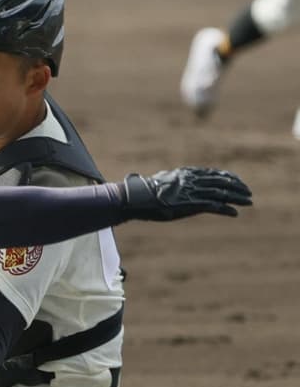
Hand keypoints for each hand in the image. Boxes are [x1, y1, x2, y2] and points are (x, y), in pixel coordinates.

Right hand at [122, 167, 252, 219]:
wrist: (138, 198)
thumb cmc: (143, 191)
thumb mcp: (156, 181)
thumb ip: (164, 178)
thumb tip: (152, 176)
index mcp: (186, 173)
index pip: (212, 173)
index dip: (227, 177)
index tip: (237, 181)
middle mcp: (192, 180)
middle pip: (221, 181)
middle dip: (237, 187)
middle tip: (248, 192)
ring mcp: (192, 192)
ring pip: (221, 193)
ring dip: (236, 198)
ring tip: (248, 202)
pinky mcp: (191, 204)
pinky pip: (213, 206)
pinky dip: (225, 209)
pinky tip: (234, 213)